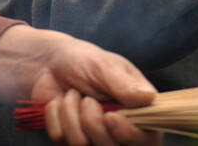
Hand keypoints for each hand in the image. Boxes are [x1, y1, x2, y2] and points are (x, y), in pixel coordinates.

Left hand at [0, 25, 159, 145]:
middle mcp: (118, 127)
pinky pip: (61, 140)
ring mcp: (93, 136)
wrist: (48, 63)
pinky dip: (56, 118)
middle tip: (87, 98)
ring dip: (71, 115)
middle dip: (92, 123)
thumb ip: (124, 84)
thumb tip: (148, 98)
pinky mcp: (69, 138)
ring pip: (83, 145)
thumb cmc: (83, 60)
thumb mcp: (105, 65)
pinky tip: (59, 102)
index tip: (109, 117)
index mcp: (137, 109)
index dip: (130, 135)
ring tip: (72, 94)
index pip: (147, 138)